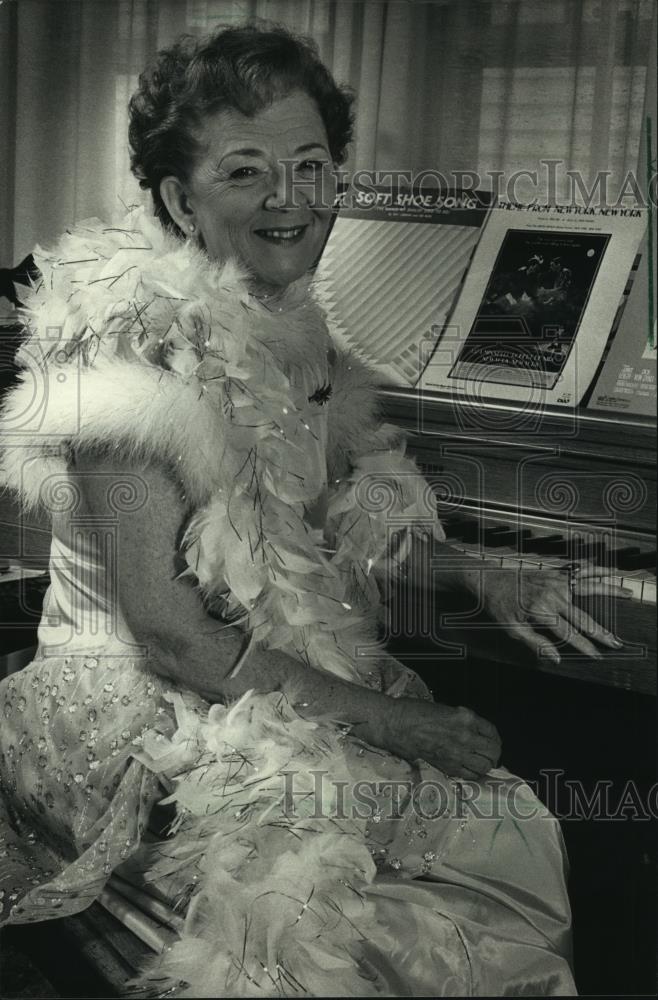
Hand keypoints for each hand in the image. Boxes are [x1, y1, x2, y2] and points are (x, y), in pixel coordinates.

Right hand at [382, 697, 500, 778]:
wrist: (396, 725)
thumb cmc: (416, 711)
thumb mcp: (446, 709)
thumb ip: (463, 721)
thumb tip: (475, 732)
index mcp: (466, 718)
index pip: (492, 732)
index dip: (495, 738)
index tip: (492, 741)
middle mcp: (466, 736)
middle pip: (493, 751)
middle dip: (494, 753)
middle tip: (490, 754)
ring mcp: (457, 753)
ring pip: (485, 766)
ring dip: (486, 765)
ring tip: (481, 763)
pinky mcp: (447, 766)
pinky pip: (470, 775)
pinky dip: (473, 774)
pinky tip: (469, 770)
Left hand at [475, 563, 630, 664]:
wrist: (487, 579)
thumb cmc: (498, 606)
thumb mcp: (512, 629)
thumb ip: (536, 644)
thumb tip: (556, 658)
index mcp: (542, 611)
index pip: (569, 634)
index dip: (584, 647)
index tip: (597, 656)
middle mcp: (553, 595)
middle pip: (583, 617)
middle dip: (602, 632)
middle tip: (616, 642)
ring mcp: (555, 581)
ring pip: (589, 587)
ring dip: (610, 591)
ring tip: (628, 593)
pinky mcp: (554, 573)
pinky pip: (579, 571)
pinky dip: (595, 569)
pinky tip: (609, 570)